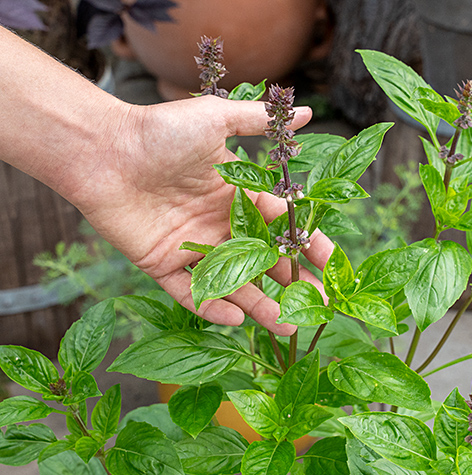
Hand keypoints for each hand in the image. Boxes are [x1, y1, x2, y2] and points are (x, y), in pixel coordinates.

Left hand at [71, 95, 330, 334]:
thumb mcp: (215, 118)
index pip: (282, 225)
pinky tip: (236, 321)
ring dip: (259, 306)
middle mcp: (218, 223)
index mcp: (237, 194)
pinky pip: (190, 293)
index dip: (308, 243)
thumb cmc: (159, 130)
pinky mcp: (161, 264)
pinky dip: (210, 309)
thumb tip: (306, 112)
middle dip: (292, 285)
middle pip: (263, 261)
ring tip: (285, 327)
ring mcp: (191, 246)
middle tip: (318, 307)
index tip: (331, 263)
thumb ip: (259, 122)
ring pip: (232, 284)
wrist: (102, 149)